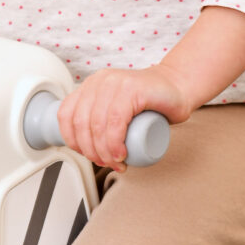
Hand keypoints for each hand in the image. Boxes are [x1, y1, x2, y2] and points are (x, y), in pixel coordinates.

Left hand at [56, 65, 193, 168]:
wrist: (178, 88)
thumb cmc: (150, 104)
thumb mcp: (114, 108)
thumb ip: (96, 120)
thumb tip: (83, 148)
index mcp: (91, 86)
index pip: (66, 115)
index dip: (73, 141)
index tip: (88, 155)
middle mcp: (100, 81)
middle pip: (82, 124)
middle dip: (92, 152)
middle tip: (107, 163)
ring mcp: (116, 82)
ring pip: (97, 124)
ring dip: (104, 151)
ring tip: (117, 162)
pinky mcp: (133, 88)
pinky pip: (115, 120)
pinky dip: (115, 142)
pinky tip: (121, 153)